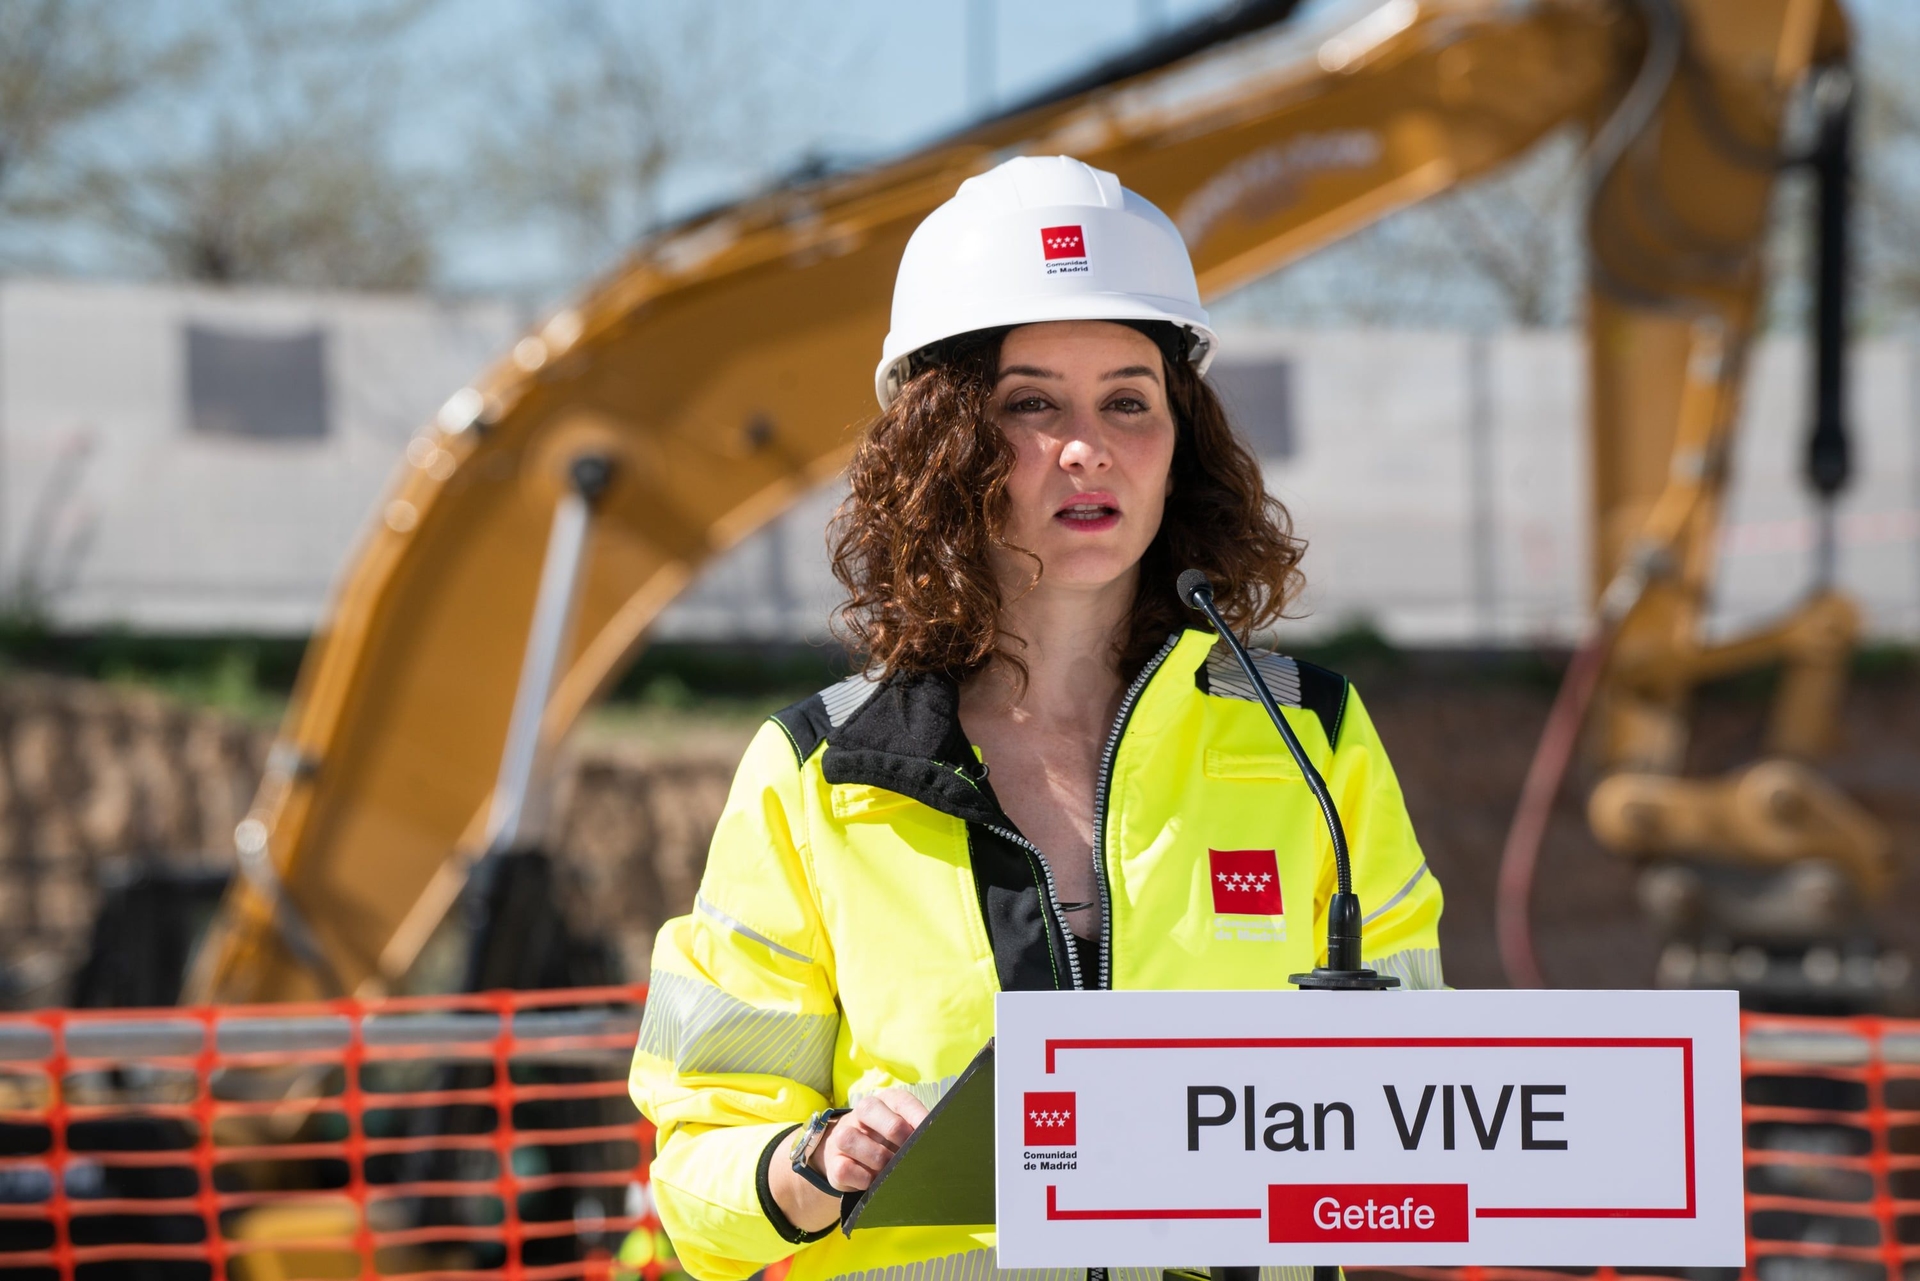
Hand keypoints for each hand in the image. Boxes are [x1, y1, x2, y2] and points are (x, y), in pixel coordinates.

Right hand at [768, 1089, 931, 1231]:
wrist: (852, 1156)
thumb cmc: (888, 1142)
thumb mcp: (904, 1133)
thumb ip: (919, 1133)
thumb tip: (941, 1143)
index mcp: (885, 1102)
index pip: (901, 1101)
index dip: (917, 1116)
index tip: (932, 1135)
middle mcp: (861, 1113)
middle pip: (869, 1109)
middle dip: (894, 1131)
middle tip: (910, 1152)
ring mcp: (843, 1136)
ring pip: (851, 1138)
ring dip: (877, 1158)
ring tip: (891, 1171)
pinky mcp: (834, 1162)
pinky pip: (844, 1168)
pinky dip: (863, 1178)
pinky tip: (873, 1182)